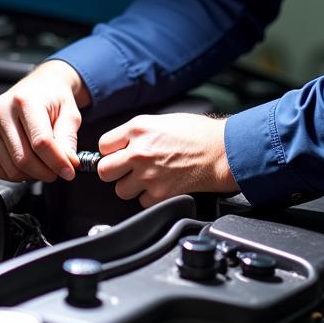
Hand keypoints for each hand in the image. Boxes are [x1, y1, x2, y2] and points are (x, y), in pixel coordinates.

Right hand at [0, 60, 90, 182]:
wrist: (41, 85)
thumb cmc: (53, 98)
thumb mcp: (70, 114)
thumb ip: (68, 139)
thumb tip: (67, 164)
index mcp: (25, 100)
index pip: (40, 142)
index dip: (57, 162)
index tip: (69, 171)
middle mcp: (2, 110)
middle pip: (23, 158)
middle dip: (44, 172)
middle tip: (57, 171)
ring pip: (9, 166)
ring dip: (29, 175)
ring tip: (42, 166)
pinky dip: (9, 174)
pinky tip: (23, 168)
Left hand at [96, 112, 237, 207]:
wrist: (221, 151)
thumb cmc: (196, 133)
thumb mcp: (160, 121)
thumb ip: (137, 133)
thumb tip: (120, 145)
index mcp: (138, 129)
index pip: (103, 145)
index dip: (110, 151)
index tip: (117, 153)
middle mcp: (139, 152)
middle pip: (104, 171)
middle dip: (113, 171)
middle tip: (126, 169)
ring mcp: (148, 175)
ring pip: (120, 190)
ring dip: (131, 186)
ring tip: (147, 177)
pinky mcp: (159, 194)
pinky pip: (141, 201)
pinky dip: (149, 197)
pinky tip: (161, 185)